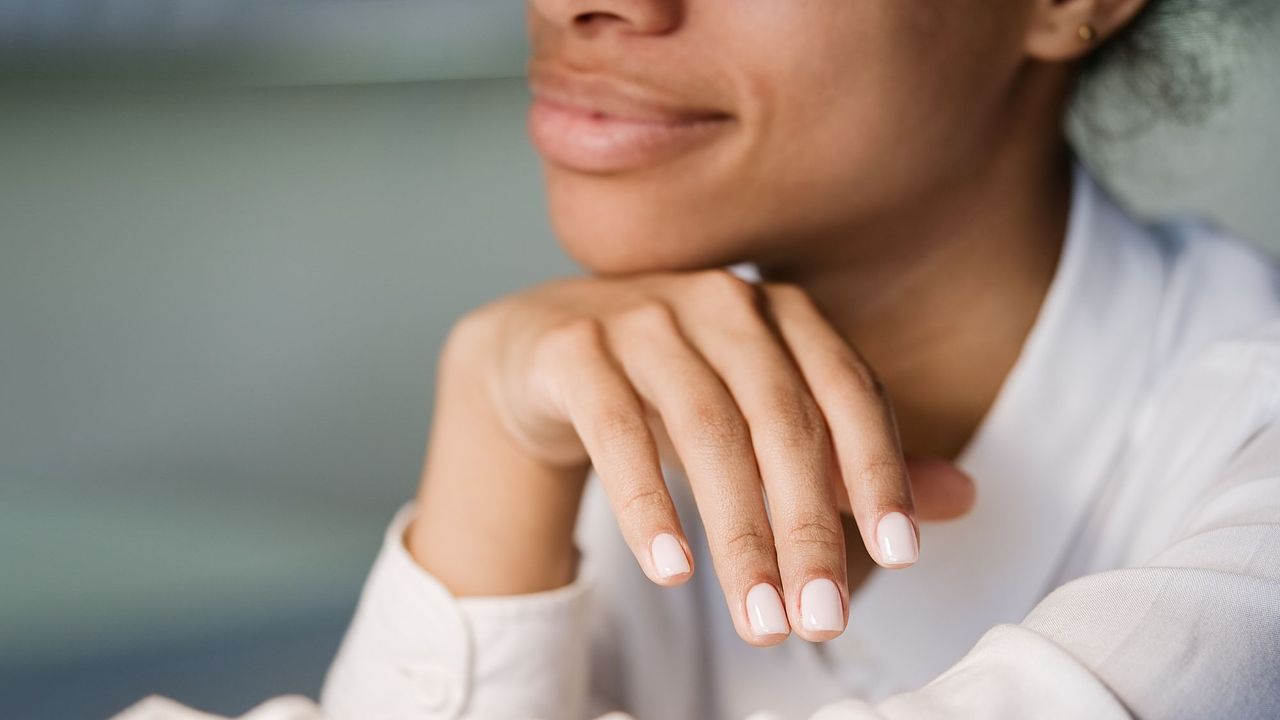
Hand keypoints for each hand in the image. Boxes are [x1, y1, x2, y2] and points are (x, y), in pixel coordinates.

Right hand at [410, 269, 972, 644]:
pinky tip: (671, 570)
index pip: (848, 391)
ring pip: (704, 430)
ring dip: (737, 534)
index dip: (879, 472)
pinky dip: (646, 504)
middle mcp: (721, 302)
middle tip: (821, 618)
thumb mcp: (765, 420)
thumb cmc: (674, 388)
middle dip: (806, 527)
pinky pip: (616, 431)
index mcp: (782, 313)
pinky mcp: (574, 347)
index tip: (901, 557)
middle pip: (780, 420)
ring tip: (758, 618)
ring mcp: (643, 316)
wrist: (544, 352)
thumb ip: (851, 460)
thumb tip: (964, 500)